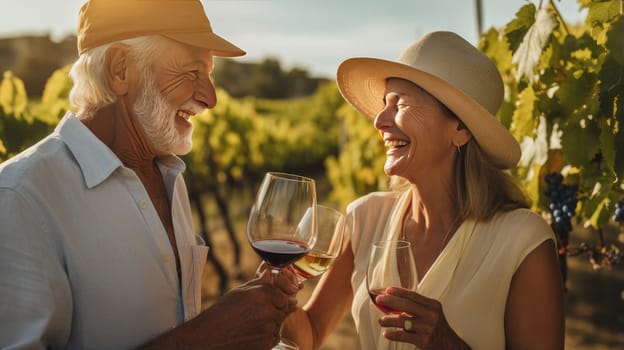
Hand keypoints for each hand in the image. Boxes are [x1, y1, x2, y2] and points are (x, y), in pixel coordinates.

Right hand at [142, 270, 300, 349]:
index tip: (271, 300)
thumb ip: (259, 282)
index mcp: (263, 294)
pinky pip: (275, 337)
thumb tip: (269, 271)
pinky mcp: (266, 344)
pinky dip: (268, 335)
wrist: (210, 336)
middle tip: (261, 312)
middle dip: (277, 310)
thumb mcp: (240, 291)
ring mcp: (268, 329)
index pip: (284, 295)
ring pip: (279, 324)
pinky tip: (254, 332)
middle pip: (284, 309)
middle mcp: (268, 311)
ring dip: (273, 323)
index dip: (278, 298)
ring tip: (255, 322)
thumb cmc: (222, 311)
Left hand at [376, 287, 469, 348]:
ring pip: (403, 321)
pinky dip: (393, 334)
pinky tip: (387, 333)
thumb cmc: (436, 328)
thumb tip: (392, 303)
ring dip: (389, 320)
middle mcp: (432, 315)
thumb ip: (415, 308)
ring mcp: (428, 328)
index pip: (413, 295)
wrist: (451, 347)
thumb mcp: (430, 314)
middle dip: (390, 301)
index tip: (387, 290)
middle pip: (407, 304)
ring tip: (381, 321)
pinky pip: (404, 336)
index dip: (399, 291)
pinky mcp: (424, 341)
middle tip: (379, 300)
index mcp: (433, 305)